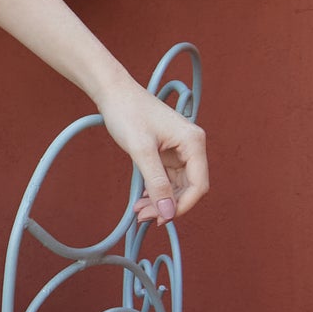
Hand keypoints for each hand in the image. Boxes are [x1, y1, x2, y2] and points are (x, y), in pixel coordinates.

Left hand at [96, 75, 207, 226]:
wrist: (113, 93)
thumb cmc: (128, 113)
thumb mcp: (141, 150)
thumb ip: (156, 182)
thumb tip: (168, 212)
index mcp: (193, 142)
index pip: (199, 185)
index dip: (183, 206)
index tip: (162, 219)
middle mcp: (192, 146)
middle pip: (189, 188)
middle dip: (168, 205)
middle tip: (144, 216)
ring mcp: (180, 150)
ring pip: (177, 186)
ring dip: (161, 201)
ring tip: (140, 210)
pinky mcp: (168, 152)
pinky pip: (167, 179)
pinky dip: (156, 191)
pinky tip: (142, 200)